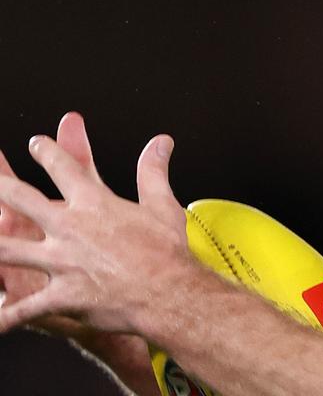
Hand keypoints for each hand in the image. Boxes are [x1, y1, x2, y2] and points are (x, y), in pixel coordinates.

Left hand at [0, 117, 189, 333]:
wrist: (169, 293)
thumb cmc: (167, 251)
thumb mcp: (161, 205)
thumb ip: (153, 171)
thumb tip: (161, 141)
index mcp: (93, 203)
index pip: (63, 167)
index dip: (46, 151)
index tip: (36, 143)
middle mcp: (69, 228)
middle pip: (20, 199)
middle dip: (0, 186)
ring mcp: (61, 263)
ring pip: (7, 251)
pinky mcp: (60, 296)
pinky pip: (23, 310)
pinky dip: (5, 317)